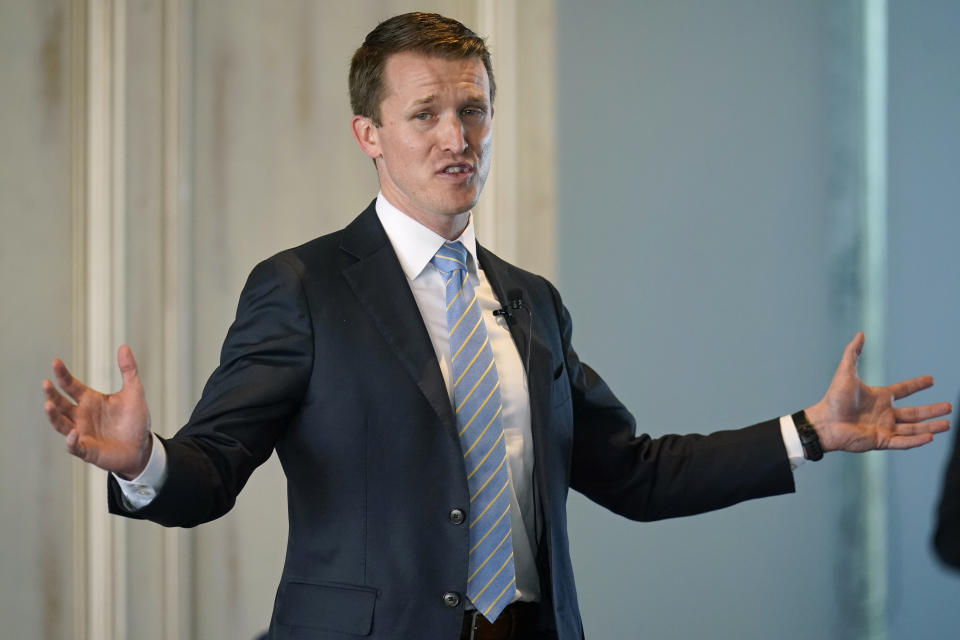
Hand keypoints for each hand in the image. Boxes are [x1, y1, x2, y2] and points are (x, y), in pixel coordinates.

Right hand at [42, 345, 151, 478]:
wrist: (142, 447)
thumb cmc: (134, 420)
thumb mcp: (134, 392)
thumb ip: (128, 370)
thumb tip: (124, 346)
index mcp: (90, 400)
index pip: (71, 386)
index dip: (62, 374)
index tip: (55, 362)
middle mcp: (81, 415)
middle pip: (61, 403)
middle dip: (52, 394)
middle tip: (46, 383)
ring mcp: (82, 433)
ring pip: (61, 424)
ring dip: (54, 415)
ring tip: (48, 404)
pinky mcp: (87, 449)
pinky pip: (74, 445)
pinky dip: (71, 440)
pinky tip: (73, 432)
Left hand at [804, 332, 951, 452]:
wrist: (824, 421)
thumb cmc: (833, 398)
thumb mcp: (845, 372)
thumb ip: (852, 353)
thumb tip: (860, 333)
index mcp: (879, 397)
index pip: (903, 390)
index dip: (917, 385)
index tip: (931, 380)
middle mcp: (884, 413)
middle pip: (914, 413)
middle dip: (932, 410)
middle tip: (949, 407)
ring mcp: (884, 428)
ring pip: (913, 428)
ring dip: (930, 426)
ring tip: (947, 424)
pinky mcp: (881, 441)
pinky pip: (903, 442)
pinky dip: (916, 440)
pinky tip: (930, 436)